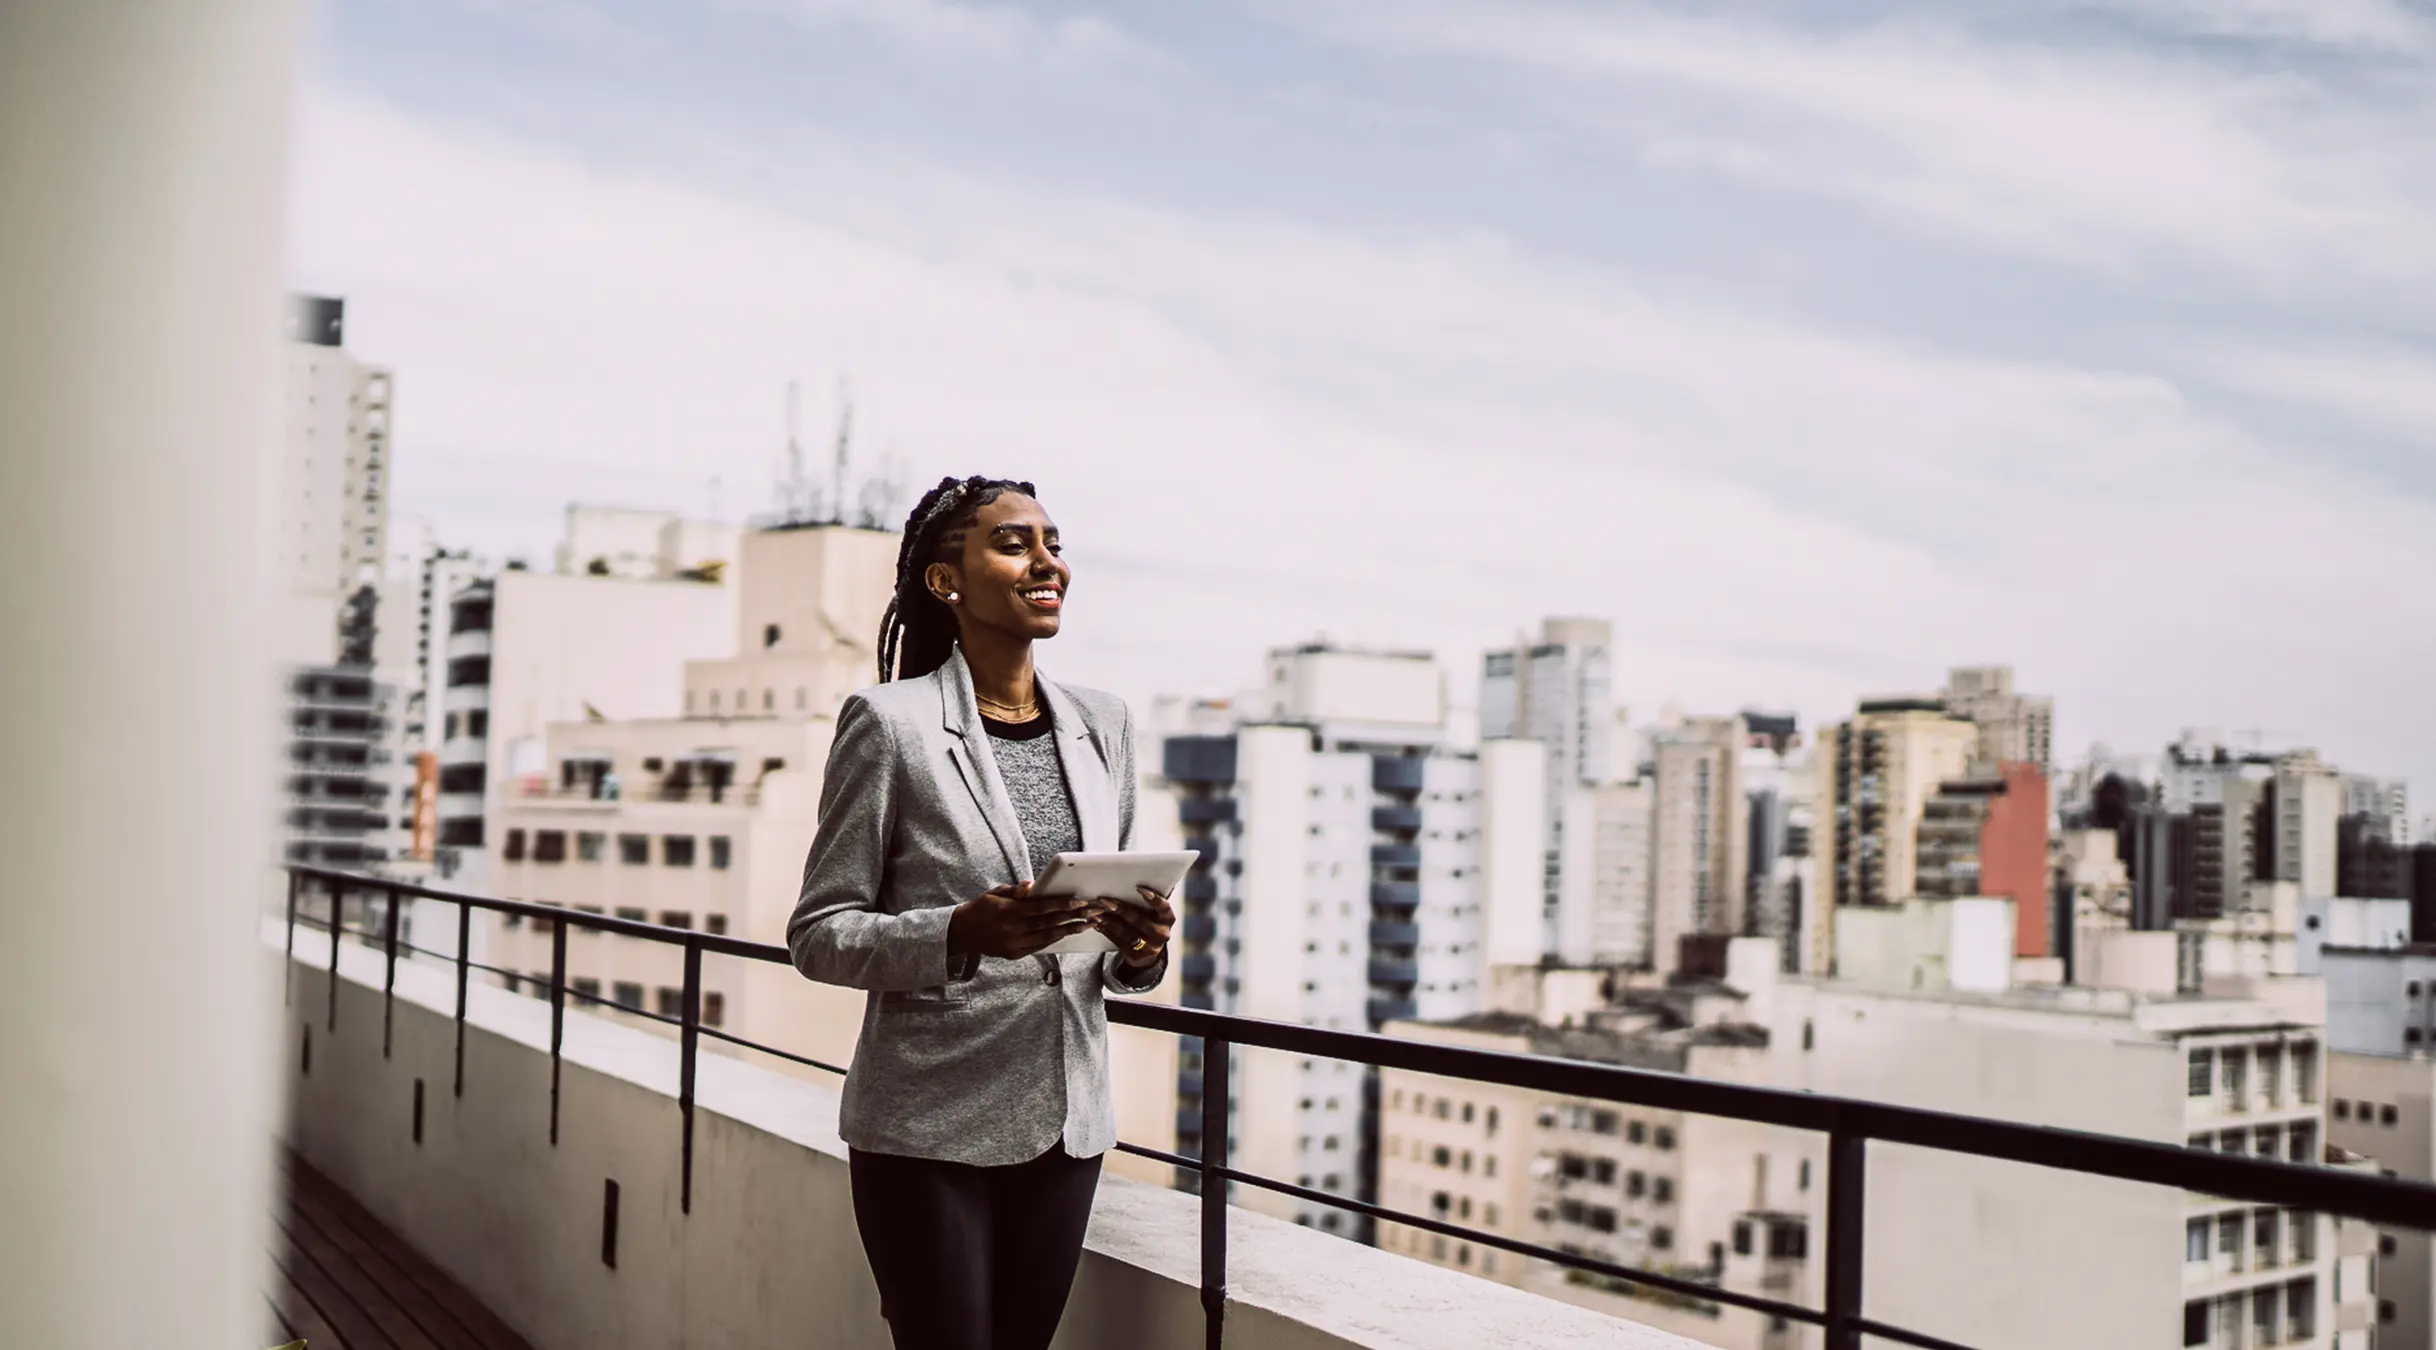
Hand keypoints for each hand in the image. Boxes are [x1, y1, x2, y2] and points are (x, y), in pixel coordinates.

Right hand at [948, 881, 1107, 959]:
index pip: (1041, 908)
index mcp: (1008, 912)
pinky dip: (1055, 939)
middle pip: (1049, 923)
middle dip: (1073, 917)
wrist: (962, 933)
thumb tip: (1032, 885)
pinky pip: (1039, 946)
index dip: (1062, 904)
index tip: (1080, 900)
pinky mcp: (1014, 954)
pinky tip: (1068, 933)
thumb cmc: (981, 908)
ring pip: (1048, 937)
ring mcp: (1014, 944)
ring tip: (1088, 924)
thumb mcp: (995, 892)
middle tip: (1093, 912)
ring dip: (1069, 930)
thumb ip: (1016, 890)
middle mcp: (1013, 930)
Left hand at [1097, 885, 1175, 968]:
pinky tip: (1096, 922)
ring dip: (1108, 920)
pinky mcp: (1135, 956)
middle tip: (1103, 899)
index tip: (1139, 888)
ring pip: (1125, 931)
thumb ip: (1152, 898)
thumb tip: (1148, 873)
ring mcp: (1149, 947)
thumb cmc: (1150, 923)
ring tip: (1094, 911)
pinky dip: (1105, 930)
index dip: (1153, 898)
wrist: (1149, 953)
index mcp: (1168, 919)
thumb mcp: (1155, 913)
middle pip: (1138, 920)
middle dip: (1120, 908)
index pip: (1164, 907)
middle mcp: (1162, 934)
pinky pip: (1117, 941)